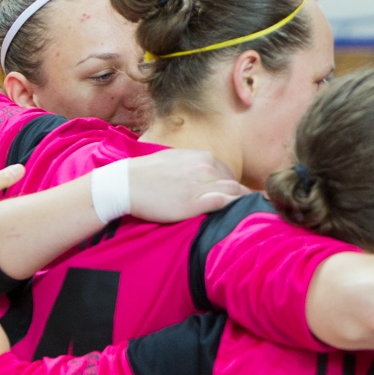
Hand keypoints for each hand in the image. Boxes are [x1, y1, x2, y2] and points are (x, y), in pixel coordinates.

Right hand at [128, 149, 250, 222]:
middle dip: (241, 196)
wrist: (126, 184)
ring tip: (246, 216)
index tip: (233, 199)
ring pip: (235, 193)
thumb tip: (204, 172)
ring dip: (243, 203)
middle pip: (235, 184)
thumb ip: (194, 164)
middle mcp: (207, 168)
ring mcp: (203, 184)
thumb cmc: (147, 173)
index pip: (228, 174)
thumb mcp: (176, 159)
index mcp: (204, 157)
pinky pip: (225, 203)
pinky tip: (238, 216)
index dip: (232, 187)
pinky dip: (235, 208)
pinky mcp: (196, 202)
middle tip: (242, 210)